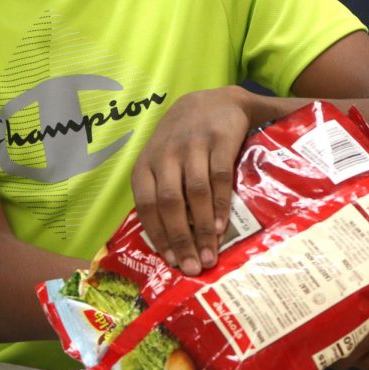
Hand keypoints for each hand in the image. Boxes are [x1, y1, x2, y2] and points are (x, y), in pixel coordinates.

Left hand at [130, 86, 256, 275]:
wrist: (215, 101)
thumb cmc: (184, 141)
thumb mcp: (163, 160)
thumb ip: (161, 193)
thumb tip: (165, 241)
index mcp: (147, 164)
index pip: (146, 205)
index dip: (158, 235)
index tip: (171, 261)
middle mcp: (165, 156)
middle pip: (169, 203)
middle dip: (180, 239)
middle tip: (192, 268)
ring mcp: (192, 147)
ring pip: (194, 194)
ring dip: (203, 229)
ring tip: (210, 255)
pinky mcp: (218, 141)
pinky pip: (218, 178)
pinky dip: (220, 205)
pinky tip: (222, 227)